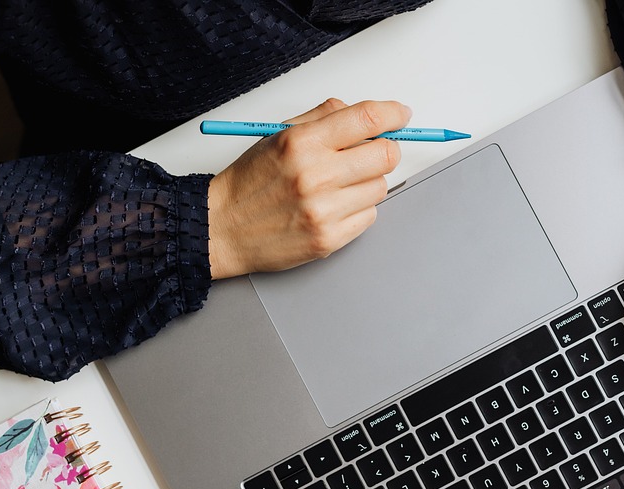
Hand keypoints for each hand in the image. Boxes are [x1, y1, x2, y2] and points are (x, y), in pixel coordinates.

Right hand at [206, 98, 409, 278]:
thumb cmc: (250, 182)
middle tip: (369, 153)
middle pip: (386, 155)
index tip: (400, 116)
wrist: (222, 227)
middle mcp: (315, 175)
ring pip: (380, 187)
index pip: (367, 119)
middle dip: (384, 150)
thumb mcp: (278, 135)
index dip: (393, 115)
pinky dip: (358, 210)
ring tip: (337, 186)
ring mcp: (323, 210)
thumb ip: (323, 118)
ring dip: (367, 183)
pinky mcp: (328, 239)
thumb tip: (364, 114)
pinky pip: (369, 217)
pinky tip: (332, 207)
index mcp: (302, 143)